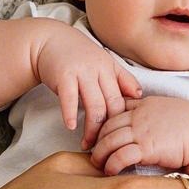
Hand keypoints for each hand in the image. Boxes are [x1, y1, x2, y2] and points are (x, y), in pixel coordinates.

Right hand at [33, 25, 141, 147]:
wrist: (48, 40)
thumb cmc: (78, 55)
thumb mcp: (103, 62)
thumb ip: (121, 78)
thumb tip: (139, 95)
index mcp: (111, 69)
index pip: (124, 99)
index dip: (123, 121)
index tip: (119, 137)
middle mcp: (99, 70)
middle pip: (112, 105)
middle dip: (110, 130)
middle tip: (104, 147)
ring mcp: (82, 72)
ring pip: (94, 106)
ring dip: (92, 129)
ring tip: (87, 144)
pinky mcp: (63, 76)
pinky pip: (69, 99)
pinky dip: (71, 115)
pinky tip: (71, 127)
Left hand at [90, 96, 188, 174]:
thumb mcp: (168, 107)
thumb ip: (150, 110)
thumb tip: (140, 119)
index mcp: (143, 104)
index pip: (114, 111)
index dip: (104, 124)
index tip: (99, 134)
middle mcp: (139, 116)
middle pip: (107, 126)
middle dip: (97, 139)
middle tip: (92, 151)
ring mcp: (141, 132)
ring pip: (109, 141)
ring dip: (100, 154)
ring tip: (97, 163)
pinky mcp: (147, 148)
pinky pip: (120, 156)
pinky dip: (111, 164)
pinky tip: (109, 171)